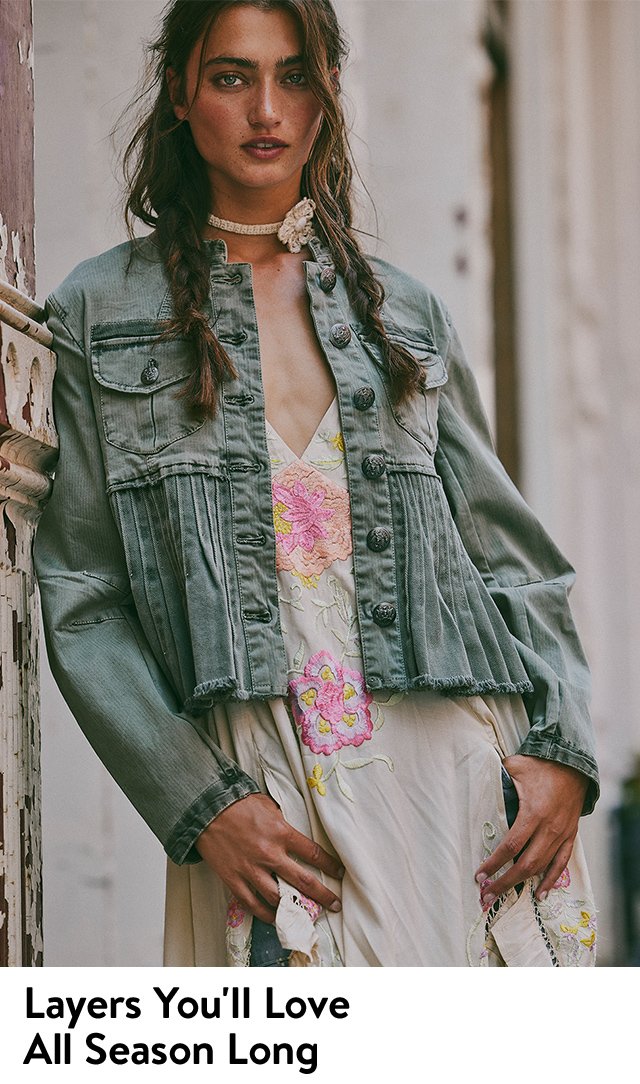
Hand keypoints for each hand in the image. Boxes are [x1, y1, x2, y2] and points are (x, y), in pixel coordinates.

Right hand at [196, 793, 343, 923]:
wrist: (206, 809)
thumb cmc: (238, 804)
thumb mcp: (268, 806)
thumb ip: (283, 823)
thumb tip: (293, 834)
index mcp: (281, 832)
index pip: (313, 853)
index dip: (330, 866)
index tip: (340, 873)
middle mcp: (269, 854)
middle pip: (302, 881)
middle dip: (322, 895)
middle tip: (335, 904)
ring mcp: (251, 869)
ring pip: (278, 897)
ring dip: (293, 908)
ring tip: (304, 915)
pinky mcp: (234, 879)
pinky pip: (252, 903)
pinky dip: (265, 913)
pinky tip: (274, 917)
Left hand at [475, 755, 588, 907]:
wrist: (574, 765)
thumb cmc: (540, 765)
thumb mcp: (515, 767)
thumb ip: (497, 777)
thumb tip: (475, 781)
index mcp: (533, 812)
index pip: (511, 846)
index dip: (494, 863)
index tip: (480, 875)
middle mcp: (549, 828)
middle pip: (525, 864)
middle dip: (505, 881)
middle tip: (488, 893)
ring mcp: (562, 834)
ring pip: (542, 867)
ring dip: (523, 883)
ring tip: (505, 894)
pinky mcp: (570, 836)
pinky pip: (561, 864)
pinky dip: (550, 880)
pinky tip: (540, 894)